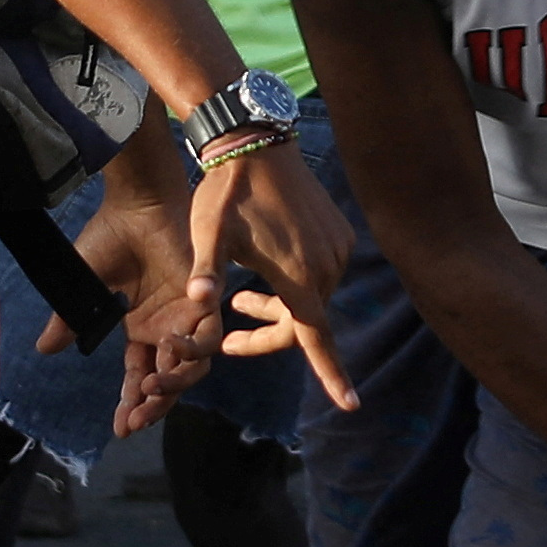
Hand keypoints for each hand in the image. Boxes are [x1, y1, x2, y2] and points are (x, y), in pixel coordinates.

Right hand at [35, 186, 210, 434]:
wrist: (136, 202)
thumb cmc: (112, 234)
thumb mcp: (86, 283)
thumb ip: (70, 318)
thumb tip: (44, 349)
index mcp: (140, 328)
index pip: (137, 376)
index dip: (129, 402)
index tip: (120, 429)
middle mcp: (165, 328)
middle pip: (165, 381)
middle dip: (153, 405)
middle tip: (136, 420)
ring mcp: (185, 316)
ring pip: (190, 367)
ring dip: (173, 384)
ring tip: (150, 390)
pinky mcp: (204, 299)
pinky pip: (207, 337)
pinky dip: (193, 349)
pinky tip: (169, 350)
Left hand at [184, 142, 362, 411]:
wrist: (257, 141)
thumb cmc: (227, 191)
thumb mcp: (209, 234)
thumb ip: (206, 272)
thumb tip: (195, 303)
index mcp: (298, 276)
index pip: (316, 338)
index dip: (332, 374)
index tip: (351, 405)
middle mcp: (327, 267)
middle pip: (305, 322)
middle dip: (268, 334)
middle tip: (228, 341)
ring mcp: (337, 249)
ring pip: (312, 298)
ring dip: (280, 306)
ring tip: (239, 299)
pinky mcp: (339, 233)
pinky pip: (321, 273)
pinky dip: (297, 282)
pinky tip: (268, 266)